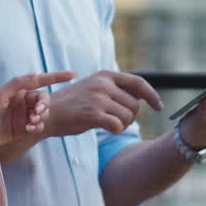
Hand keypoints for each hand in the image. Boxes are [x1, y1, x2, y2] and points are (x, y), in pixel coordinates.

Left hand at [0, 71, 75, 146]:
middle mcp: (22, 100)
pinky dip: (38, 126)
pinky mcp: (22, 128)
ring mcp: (23, 115)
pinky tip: (30, 129)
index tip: (73, 74)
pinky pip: (38, 125)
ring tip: (31, 122)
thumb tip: (36, 73)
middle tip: (38, 113)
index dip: (57, 76)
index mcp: (17, 89)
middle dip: (44, 105)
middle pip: (44, 99)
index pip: (40, 80)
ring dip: (41, 117)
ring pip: (43, 113)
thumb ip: (17, 84)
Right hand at [44, 70, 163, 137]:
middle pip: (135, 104)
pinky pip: (118, 125)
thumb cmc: (73, 104)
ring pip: (128, 116)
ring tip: (108, 123)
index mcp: (105, 75)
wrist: (47, 112)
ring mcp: (98, 98)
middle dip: (130, 116)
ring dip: (123, 124)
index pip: (138, 83)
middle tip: (116, 120)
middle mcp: (103, 84)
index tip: (159, 107)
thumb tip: (143, 97)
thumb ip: (115, 90)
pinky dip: (116, 130)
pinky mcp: (92, 113)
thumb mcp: (94, 88)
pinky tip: (106, 128)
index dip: (152, 95)